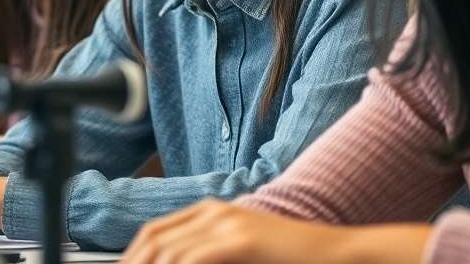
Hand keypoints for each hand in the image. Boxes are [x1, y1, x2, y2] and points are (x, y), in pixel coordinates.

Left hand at [123, 200, 430, 263]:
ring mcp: (227, 222)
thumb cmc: (290, 260)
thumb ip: (208, 256)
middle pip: (153, 240)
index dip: (132, 258)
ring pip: (168, 251)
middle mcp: (213, 212)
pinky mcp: (241, 238)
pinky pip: (192, 260)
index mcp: (209, 213)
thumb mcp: (241, 253)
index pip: (154, 233)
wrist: (336, 252)